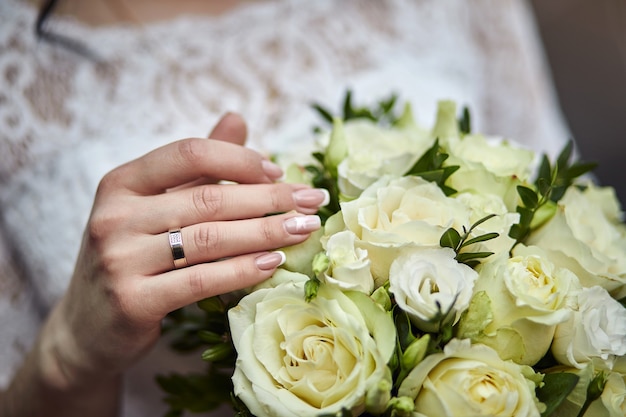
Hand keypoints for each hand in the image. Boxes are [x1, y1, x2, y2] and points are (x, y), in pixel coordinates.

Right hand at [40, 113, 326, 389]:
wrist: (89, 327)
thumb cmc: (133, 257)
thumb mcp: (155, 206)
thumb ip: (196, 167)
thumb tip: (237, 118)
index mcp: (121, 182)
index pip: (189, 153)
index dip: (240, 160)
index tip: (279, 172)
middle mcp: (115, 215)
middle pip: (209, 198)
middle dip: (270, 198)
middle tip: (313, 201)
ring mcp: (120, 259)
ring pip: (210, 238)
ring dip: (267, 232)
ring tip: (305, 229)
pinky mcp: (132, 301)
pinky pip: (201, 280)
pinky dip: (243, 270)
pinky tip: (274, 263)